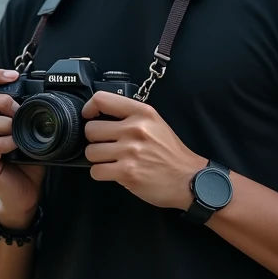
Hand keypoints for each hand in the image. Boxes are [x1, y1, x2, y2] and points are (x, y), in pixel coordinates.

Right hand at [0, 69, 45, 225]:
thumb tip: (46, 94)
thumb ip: (31, 114)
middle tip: (19, 109)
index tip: (14, 75)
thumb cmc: (28, 162)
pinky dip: (7, 142)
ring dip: (6, 122)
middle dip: (2, 100)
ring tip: (19, 130)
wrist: (25, 194)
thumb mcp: (32, 132)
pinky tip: (18, 145)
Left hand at [82, 91, 205, 209]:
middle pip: (91, 129)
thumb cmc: (171, 153)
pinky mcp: (127, 172)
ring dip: (98, 159)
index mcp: (143, 113)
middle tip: (107, 146)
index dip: (89, 109)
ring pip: (91, 152)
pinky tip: (114, 172)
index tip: (90, 117)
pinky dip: (101, 174)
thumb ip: (131, 116)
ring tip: (112, 160)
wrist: (188, 179)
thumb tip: (101, 116)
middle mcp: (135, 129)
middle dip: (95, 140)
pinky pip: (96, 171)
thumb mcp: (156, 124)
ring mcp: (130, 151)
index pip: (102, 99)